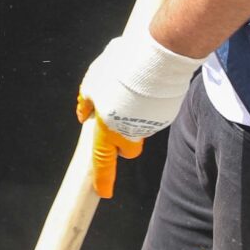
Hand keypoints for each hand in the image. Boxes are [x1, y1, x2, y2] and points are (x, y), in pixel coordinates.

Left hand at [74, 29, 198, 196]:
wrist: (154, 57)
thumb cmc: (118, 70)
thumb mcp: (92, 82)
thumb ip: (85, 101)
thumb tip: (82, 114)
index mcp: (108, 128)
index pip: (103, 162)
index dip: (103, 179)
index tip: (103, 192)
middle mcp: (130, 132)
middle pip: (129, 150)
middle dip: (124, 142)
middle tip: (118, 117)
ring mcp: (150, 125)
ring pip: (141, 130)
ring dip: (136, 118)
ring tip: (132, 90)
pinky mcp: (166, 115)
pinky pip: (155, 116)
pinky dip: (149, 108)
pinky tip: (147, 88)